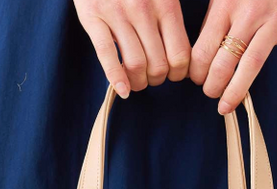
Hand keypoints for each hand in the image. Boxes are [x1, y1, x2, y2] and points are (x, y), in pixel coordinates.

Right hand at [73, 0, 190, 96]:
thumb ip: (172, 13)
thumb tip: (182, 53)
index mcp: (166, 3)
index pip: (180, 54)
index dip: (178, 73)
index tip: (173, 74)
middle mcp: (143, 9)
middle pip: (159, 64)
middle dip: (158, 79)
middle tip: (153, 78)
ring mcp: (117, 14)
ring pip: (135, 65)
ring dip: (139, 82)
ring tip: (137, 82)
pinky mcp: (93, 18)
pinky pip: (106, 56)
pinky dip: (116, 79)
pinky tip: (123, 91)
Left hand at [190, 1, 276, 112]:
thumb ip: (214, 20)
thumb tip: (199, 56)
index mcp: (227, 4)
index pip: (205, 48)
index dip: (197, 71)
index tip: (197, 80)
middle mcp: (251, 13)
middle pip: (226, 60)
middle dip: (213, 84)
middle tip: (210, 94)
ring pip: (253, 63)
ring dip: (237, 90)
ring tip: (226, 106)